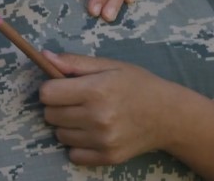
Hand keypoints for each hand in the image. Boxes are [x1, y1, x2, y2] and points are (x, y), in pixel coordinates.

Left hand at [39, 51, 172, 165]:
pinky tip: (92, 132)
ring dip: (67, 125)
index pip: (46, 94)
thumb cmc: (137, 84)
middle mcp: (98, 118)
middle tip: (77, 100)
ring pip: (59, 135)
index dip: (51, 88)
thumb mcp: (108, 65)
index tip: (62, 86)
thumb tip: (43, 56)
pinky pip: (73, 154)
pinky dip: (78, 144)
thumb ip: (74, 62)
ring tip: (86, 115)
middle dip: (58, 106)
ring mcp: (103, 140)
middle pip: (50, 115)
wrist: (169, 115)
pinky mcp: (108, 157)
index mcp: (96, 90)